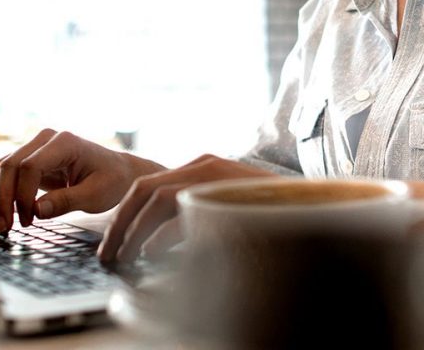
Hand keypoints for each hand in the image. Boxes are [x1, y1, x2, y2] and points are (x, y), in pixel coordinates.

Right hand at [0, 129, 163, 233]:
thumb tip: (37, 211)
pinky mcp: (30, 159)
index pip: (30, 166)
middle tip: (5, 228)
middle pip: (9, 165)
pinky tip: (2, 213)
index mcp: (65, 142)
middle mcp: (45, 139)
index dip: (23, 195)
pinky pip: (4, 172)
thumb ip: (67, 201)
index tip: (29, 220)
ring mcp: (35, 147)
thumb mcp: (95, 195)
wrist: (118, 173)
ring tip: (1, 224)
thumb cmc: (111, 182)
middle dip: (3, 198)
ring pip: (1, 167)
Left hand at [97, 154, 274, 265]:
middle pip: (144, 189)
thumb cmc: (270, 213)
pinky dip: (161, 236)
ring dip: (133, 231)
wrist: (316, 205)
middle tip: (108, 255)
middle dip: (120, 224)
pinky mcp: (226, 194)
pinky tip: (151, 255)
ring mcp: (216, 177)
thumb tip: (157, 244)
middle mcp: (205, 165)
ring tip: (124, 259)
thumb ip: (197, 215)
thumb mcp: (226, 208)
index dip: (125, 214)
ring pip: (156, 198)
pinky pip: (182, 212)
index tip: (113, 242)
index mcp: (202, 166)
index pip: (149, 185)